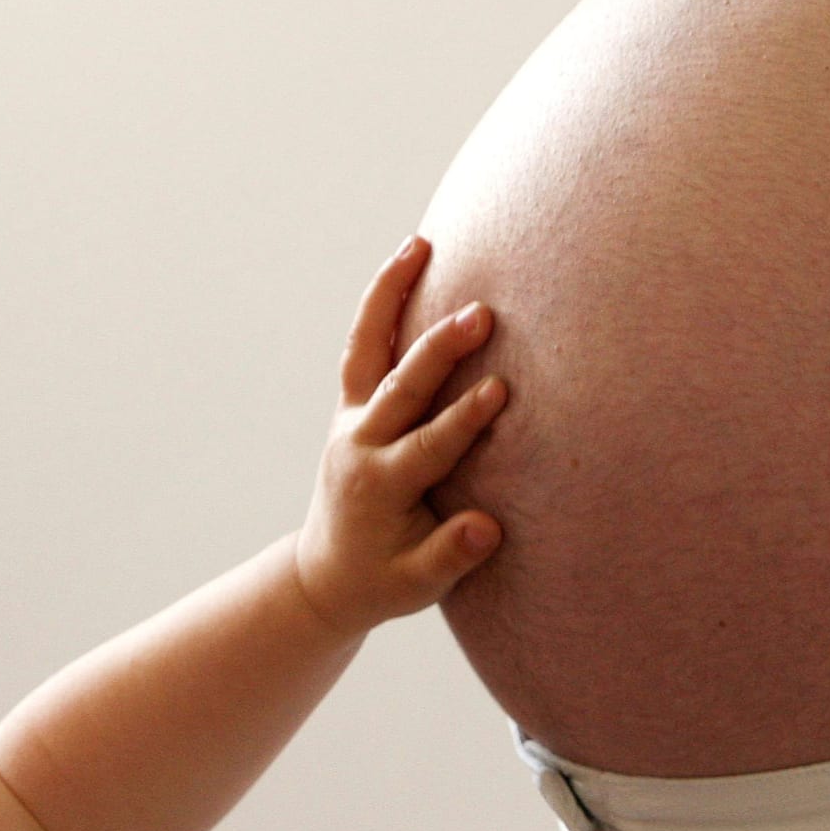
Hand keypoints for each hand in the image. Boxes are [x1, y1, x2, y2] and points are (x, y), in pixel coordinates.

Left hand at [293, 236, 506, 634]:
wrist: (329, 575)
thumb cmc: (384, 580)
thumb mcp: (416, 585)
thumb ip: (450, 556)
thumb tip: (485, 528)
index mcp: (379, 485)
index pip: (428, 445)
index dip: (464, 419)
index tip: (500, 390)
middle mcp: (360, 443)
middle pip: (401, 387)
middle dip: (440, 350)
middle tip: (480, 315)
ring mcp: (351, 419)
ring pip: (369, 348)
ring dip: (393, 296)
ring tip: (421, 245)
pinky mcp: (352, 405)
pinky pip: (364, 344)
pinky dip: (382, 302)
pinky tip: (409, 258)